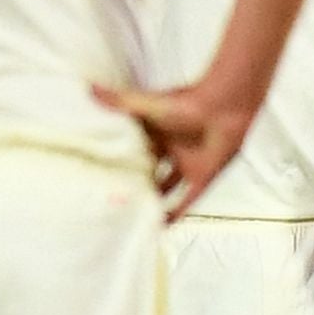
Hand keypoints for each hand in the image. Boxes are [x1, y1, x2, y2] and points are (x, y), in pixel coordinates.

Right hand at [97, 76, 262, 218]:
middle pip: (148, 168)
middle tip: (113, 194)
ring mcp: (186, 163)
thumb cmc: (188, 102)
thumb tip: (90, 89)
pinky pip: (187, 200)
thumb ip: (120, 102)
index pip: (133, 147)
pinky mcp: (202, 177)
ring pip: (165, 185)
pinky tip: (161, 225)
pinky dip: (175, 213)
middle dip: (133, 179)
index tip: (100, 170)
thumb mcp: (148, 105)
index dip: (119, 158)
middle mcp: (170, 148)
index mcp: (156, 131)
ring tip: (131, 211)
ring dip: (152, 197)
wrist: (223, 108)